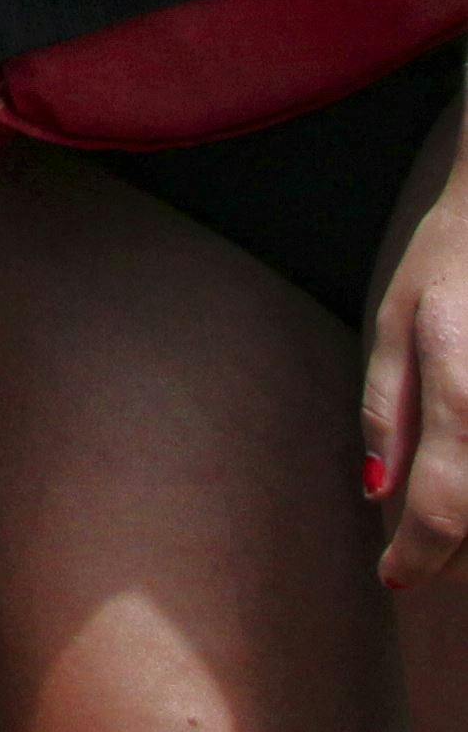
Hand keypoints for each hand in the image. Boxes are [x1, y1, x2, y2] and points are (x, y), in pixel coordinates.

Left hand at [366, 126, 467, 585]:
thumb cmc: (452, 258)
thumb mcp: (397, 318)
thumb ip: (387, 409)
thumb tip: (376, 492)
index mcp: (464, 394)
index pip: (443, 510)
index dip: (418, 556)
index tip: (394, 577)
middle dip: (456, 557)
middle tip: (421, 558)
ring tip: (453, 536)